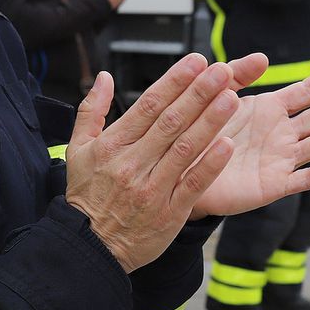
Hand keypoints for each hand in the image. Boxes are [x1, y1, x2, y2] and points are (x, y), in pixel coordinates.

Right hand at [65, 55, 238, 271]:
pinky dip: (210, 165)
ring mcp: (152, 188)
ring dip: (210, 122)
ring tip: (232, 98)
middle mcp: (133, 163)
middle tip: (222, 71)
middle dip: (198, 94)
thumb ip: (91, 111)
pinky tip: (228, 145)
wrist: (90, 247)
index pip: (148, 106)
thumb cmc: (87, 195)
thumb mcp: (77, 150)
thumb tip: (104, 77)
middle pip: (170, 122)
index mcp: (113, 145)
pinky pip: (193, 185)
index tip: (196, 62)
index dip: (174, 82)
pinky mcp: (168, 213)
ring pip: (185, 149)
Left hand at [190, 55, 309, 218]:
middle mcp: (282, 133)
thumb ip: (236, 76)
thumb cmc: (198, 133)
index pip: (308, 90)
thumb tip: (264, 56)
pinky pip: (301, 179)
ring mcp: (281, 159)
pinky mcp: (273, 185)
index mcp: (271, 110)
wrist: (180, 172)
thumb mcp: (216, 97)